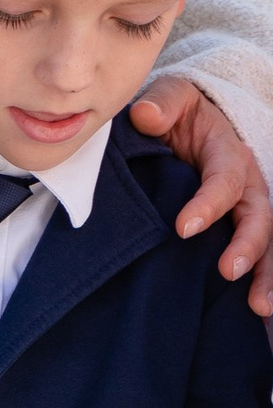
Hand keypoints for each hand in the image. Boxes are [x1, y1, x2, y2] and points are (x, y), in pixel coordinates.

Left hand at [129, 75, 272, 315]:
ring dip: (266, 275)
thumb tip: (147, 116)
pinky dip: (260, 282)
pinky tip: (256, 312)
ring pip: (266, 242)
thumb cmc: (177, 110)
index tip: (183, 228)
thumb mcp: (171, 95)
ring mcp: (246, 209)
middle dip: (249, 245)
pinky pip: (256, 256)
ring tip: (259, 307)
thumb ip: (162, 102)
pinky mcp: (237, 228)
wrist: (186, 121)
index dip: (209, 203)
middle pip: (258, 216)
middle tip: (229, 271)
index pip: (225, 179)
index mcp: (228, 152)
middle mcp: (246, 184)